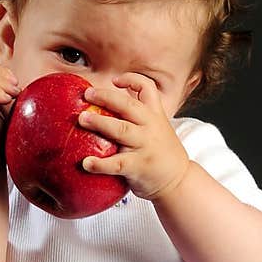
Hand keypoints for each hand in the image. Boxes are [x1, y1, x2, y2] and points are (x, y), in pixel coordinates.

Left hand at [77, 73, 190, 201]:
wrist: (179, 181)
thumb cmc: (162, 155)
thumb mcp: (158, 130)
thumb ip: (139, 119)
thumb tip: (109, 110)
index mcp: (155, 115)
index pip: (148, 88)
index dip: (131, 80)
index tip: (115, 81)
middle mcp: (151, 127)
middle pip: (128, 106)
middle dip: (106, 97)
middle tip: (87, 94)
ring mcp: (145, 146)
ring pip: (121, 130)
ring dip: (100, 122)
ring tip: (82, 119)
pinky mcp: (139, 166)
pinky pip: (116, 164)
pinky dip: (100, 164)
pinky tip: (86, 163)